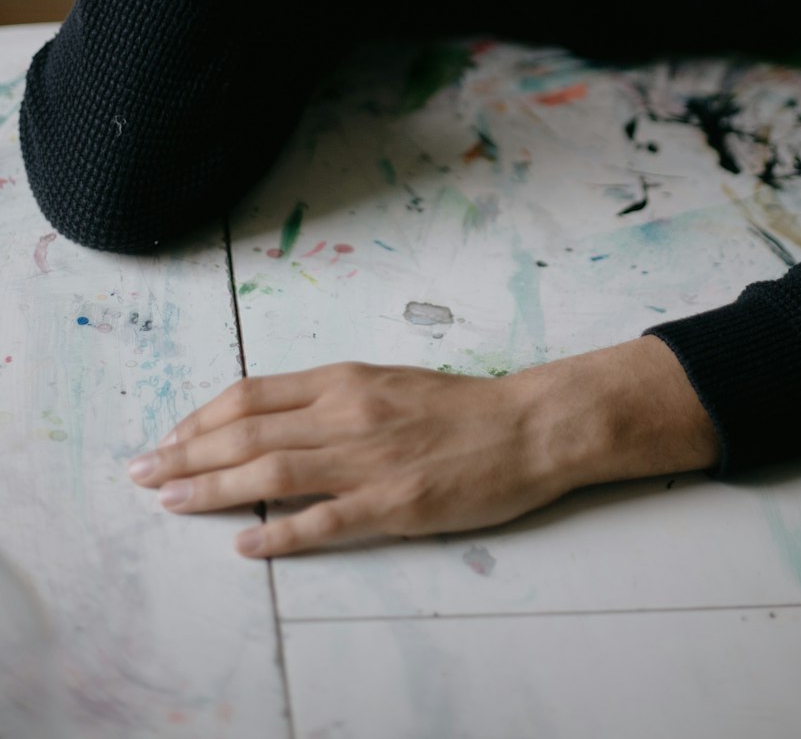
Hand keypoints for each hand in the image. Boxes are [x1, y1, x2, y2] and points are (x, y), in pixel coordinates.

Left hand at [126, 340, 717, 558]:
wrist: (529, 425)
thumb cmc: (461, 405)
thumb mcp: (387, 383)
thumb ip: (330, 400)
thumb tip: (268, 419)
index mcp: (345, 381)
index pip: (252, 395)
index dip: (200, 417)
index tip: (168, 437)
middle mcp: (348, 414)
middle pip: (247, 433)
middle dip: (185, 454)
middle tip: (142, 474)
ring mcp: (369, 460)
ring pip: (270, 473)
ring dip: (211, 489)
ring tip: (169, 502)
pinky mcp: (395, 503)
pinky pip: (324, 521)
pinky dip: (278, 535)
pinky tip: (245, 547)